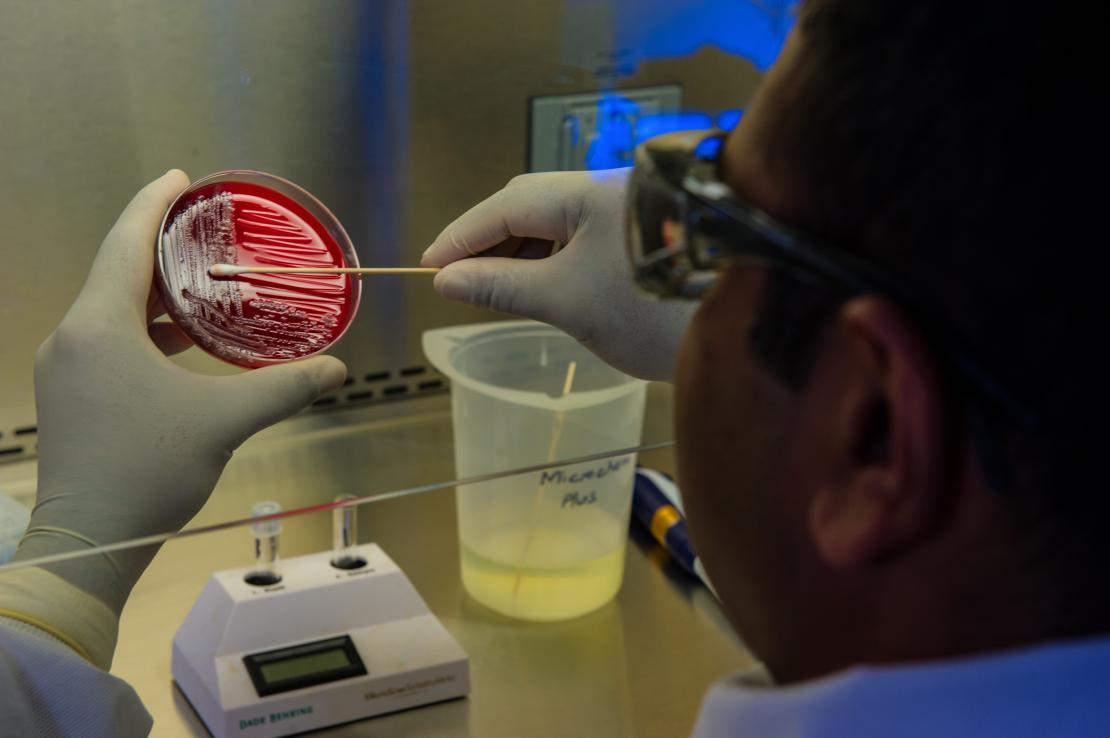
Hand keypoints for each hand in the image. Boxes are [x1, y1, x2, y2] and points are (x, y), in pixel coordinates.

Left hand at [15, 171, 346, 614]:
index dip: (153, 204)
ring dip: (155, 293)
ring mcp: (66, 369)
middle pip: (117, 272)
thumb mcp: (223, 422)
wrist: (89, 540)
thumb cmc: (145, 470)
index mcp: (99, 326)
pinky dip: (145, 330)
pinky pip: (108, 341)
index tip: (179, 179)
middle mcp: (73, 338)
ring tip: (202, 284)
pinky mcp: (71, 397)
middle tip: (205, 231)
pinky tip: (181, 345)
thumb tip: (336, 369)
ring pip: (112, 310)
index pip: (126, 243)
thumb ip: (282, 388)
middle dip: (161, 247)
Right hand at [421, 169, 695, 380]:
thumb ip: (501, 286)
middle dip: (490, 242)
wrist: (743, 329)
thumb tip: (447, 279)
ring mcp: (629, 212)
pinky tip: (538, 285)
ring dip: (521, 254)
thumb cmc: (654, 312)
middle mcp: (609, 190)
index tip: (427, 266)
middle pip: (530, 207)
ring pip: (557, 225)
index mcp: (586, 193)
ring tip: (492, 289)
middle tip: (456, 281)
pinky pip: (583, 240)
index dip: (461, 236)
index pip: (505, 206)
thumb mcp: (566, 301)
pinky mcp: (643, 237)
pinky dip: (552, 261)